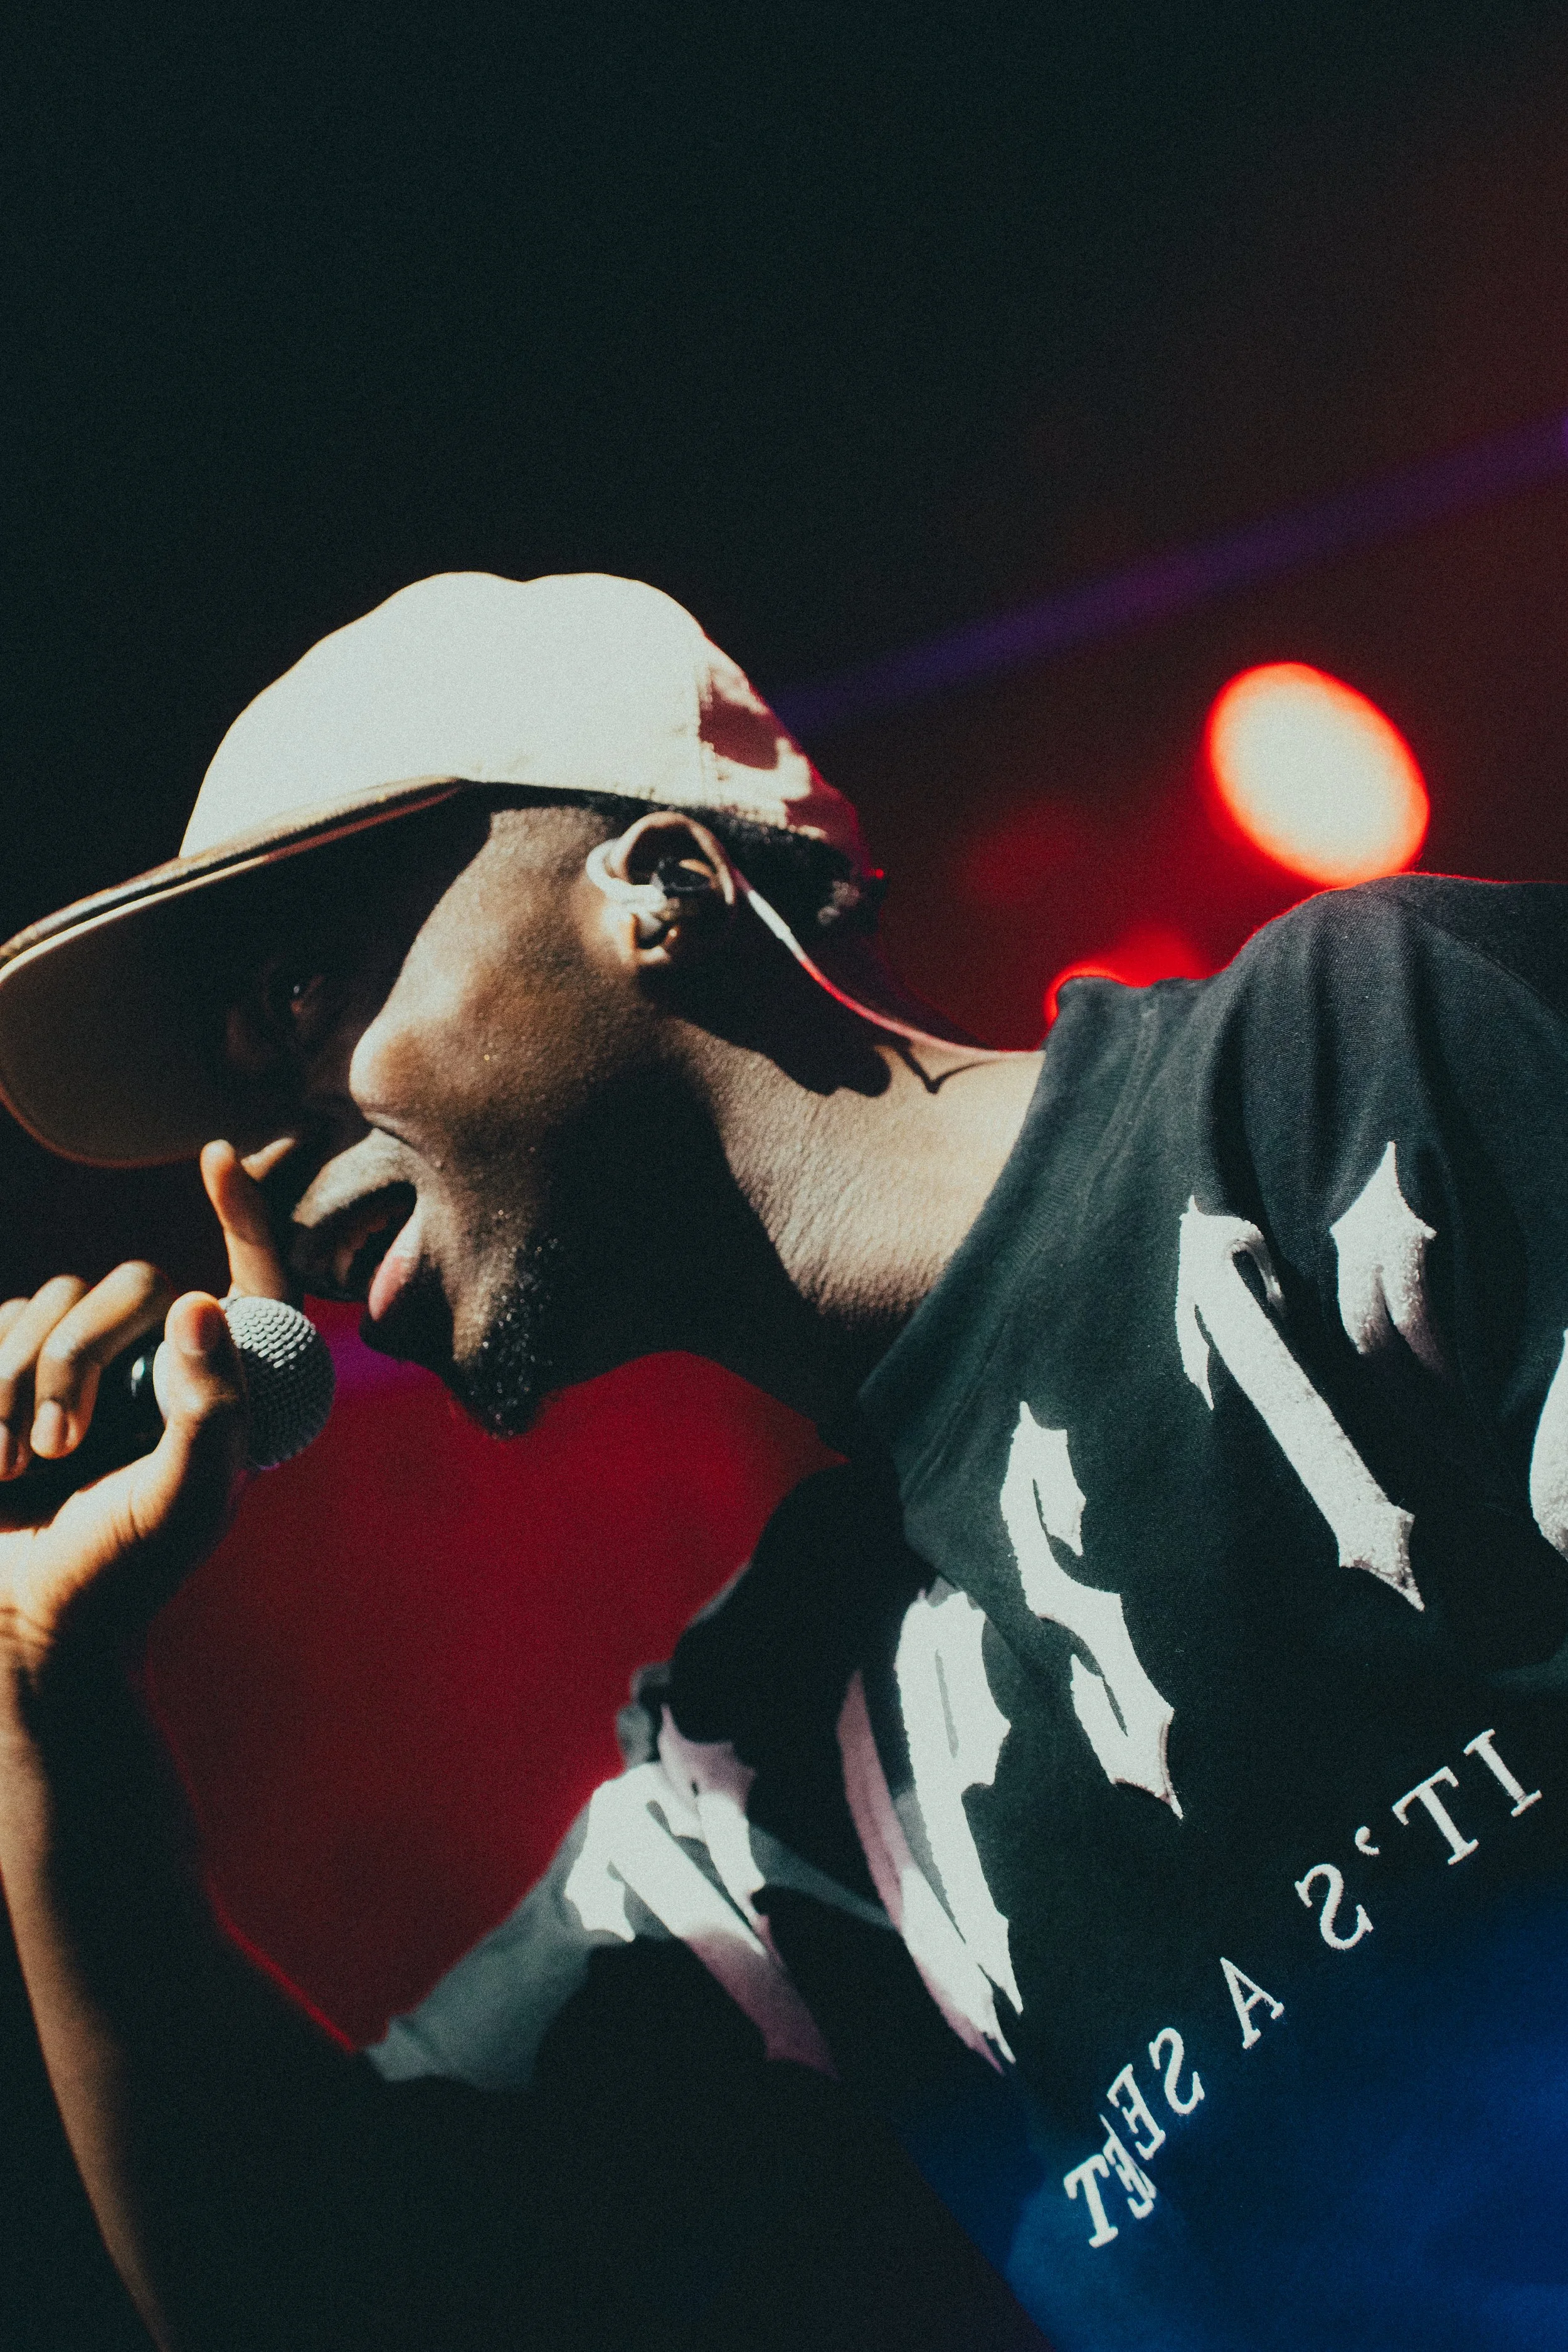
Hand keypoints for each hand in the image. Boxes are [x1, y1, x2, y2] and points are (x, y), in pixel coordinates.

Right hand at [0, 1140, 294, 1675]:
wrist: (23, 1627)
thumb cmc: (119, 1573)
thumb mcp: (182, 1503)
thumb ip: (209, 1409)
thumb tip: (203, 1303)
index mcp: (228, 1388)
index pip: (257, 1281)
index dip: (248, 1216)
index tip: (217, 1157)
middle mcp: (166, 1363)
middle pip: (133, 1287)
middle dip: (82, 1359)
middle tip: (60, 1452)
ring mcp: (89, 1364)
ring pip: (53, 1300)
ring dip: (21, 1381)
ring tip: (11, 1467)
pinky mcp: (17, 1372)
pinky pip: (1, 1323)